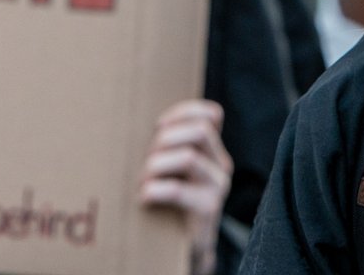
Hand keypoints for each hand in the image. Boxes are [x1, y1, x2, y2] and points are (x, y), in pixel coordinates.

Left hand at [140, 100, 232, 274]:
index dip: (183, 112)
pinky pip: (178, 191)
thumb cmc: (169, 205)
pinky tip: (144, 198)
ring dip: (156, 167)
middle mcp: (221, 165)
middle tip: (146, 162)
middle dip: (165, 141)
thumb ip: (169, 149)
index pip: (211, 114)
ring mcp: (218, 186)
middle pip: (199, 130)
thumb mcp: (173, 171)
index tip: (158, 126)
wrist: (185, 250)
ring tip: (143, 183)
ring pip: (188, 157)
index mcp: (213, 151)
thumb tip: (146, 128)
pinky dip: (154, 191)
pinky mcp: (209, 209)